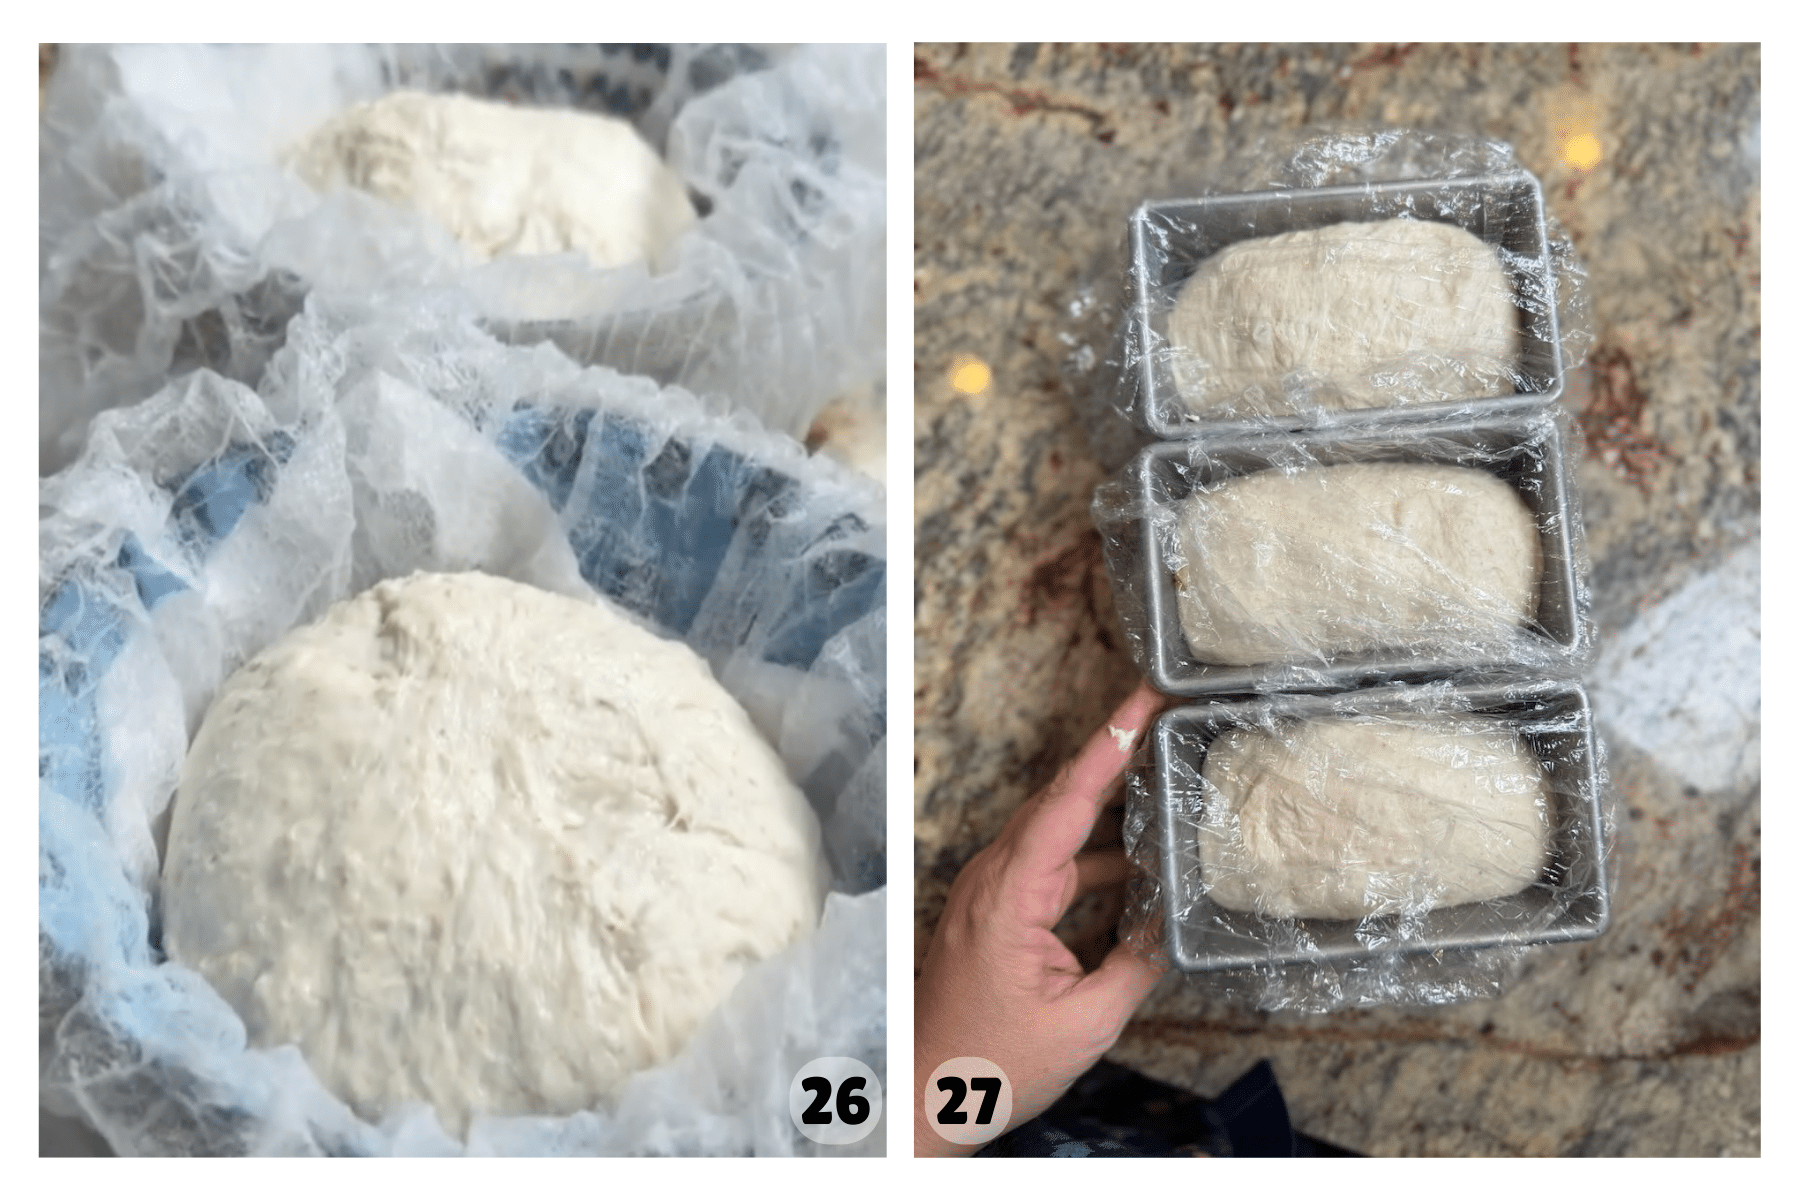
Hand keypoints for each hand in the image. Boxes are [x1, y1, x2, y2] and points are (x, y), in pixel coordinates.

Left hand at [914, 680, 1168, 1155]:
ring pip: (1055, 829)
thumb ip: (1135, 965)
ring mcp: (991, 892)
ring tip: (1159, 775)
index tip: (1140, 704)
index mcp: (1008, 894)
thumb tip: (1174, 925)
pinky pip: (1051, 864)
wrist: (929, 1091)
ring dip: (1105, 805)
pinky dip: (1092, 855)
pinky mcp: (997, 910)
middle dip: (1111, 755)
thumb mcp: (1085, 1021)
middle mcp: (993, 879)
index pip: (1065, 801)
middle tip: (1160, 716)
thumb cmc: (987, 1063)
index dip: (1107, 747)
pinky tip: (1134, 861)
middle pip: (1059, 799)